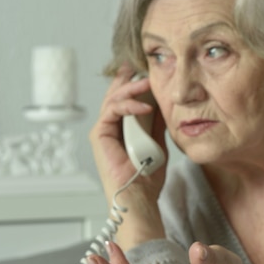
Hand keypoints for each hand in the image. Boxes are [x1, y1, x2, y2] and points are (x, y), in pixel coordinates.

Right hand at [89, 64, 167, 248]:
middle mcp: (110, 128)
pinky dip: (128, 105)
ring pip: (113, 99)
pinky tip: (145, 105)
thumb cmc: (147, 177)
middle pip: (115, 95)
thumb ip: (156, 125)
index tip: (143, 71)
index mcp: (122, 130)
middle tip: (139, 66)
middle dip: (128, 79)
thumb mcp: (158, 143)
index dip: (132, 85)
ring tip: (147, 83)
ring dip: (131, 88)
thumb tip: (163, 106)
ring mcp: (103, 131)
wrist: (139, 197)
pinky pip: (112, 111)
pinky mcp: (100, 135)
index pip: (125, 101)